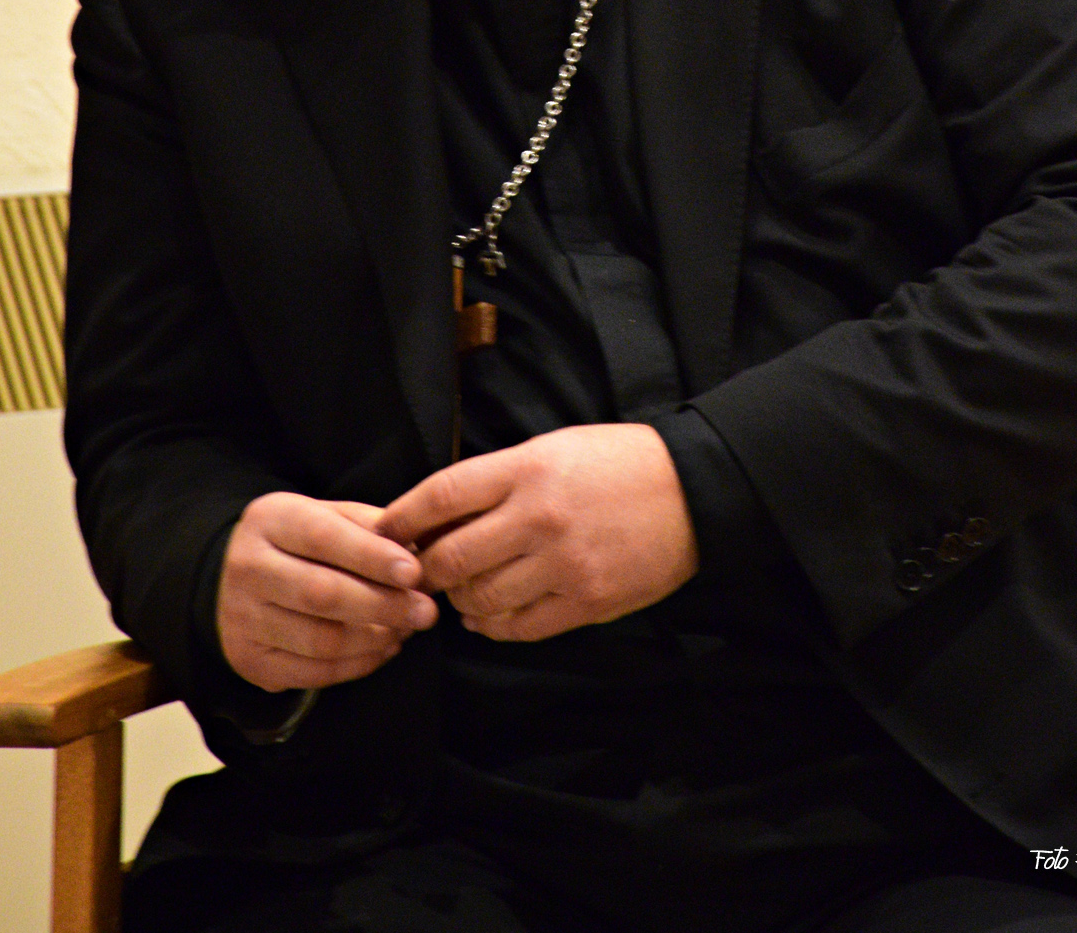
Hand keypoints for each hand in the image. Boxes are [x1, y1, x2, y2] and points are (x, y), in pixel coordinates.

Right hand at [216, 492, 437, 691]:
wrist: (229, 578)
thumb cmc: (297, 542)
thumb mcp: (325, 515)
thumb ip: (368, 526)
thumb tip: (416, 552)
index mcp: (270, 520)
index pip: (323, 537)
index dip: (372, 557)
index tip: (414, 572)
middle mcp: (248, 568)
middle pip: (322, 594)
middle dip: (382, 605)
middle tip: (425, 612)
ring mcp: (243, 619)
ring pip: (320, 640)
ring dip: (374, 639)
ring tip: (406, 630)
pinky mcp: (249, 660)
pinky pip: (312, 673)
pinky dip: (357, 665)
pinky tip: (383, 649)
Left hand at [378, 424, 698, 641]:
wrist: (692, 489)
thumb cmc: (617, 462)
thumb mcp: (553, 449)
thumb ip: (498, 481)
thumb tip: (438, 519)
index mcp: (527, 468)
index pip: (441, 495)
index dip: (402, 518)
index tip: (384, 532)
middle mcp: (539, 516)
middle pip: (450, 558)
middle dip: (424, 572)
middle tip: (419, 575)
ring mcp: (563, 563)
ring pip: (480, 599)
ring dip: (460, 601)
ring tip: (462, 593)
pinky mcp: (587, 600)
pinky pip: (519, 627)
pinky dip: (493, 625)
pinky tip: (490, 614)